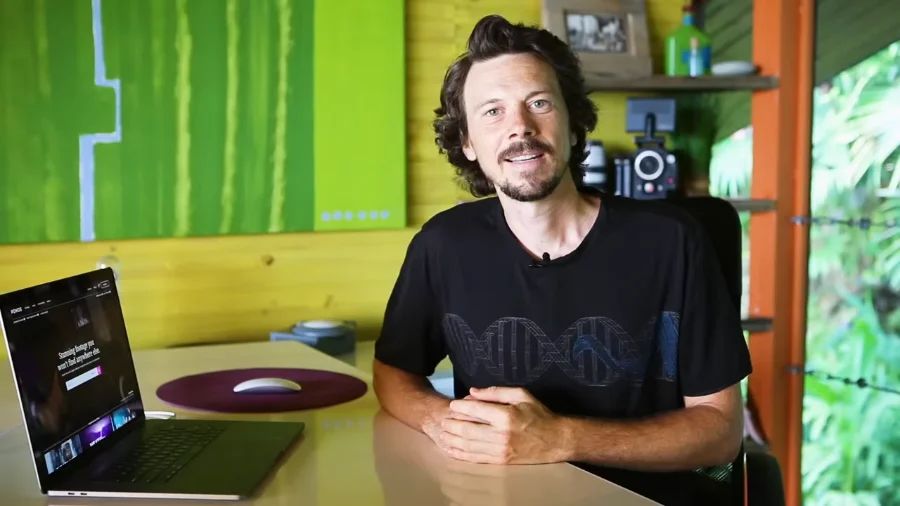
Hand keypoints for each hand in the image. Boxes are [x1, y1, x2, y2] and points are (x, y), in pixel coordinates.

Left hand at [439, 386, 568, 464]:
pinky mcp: (501, 461)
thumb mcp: (521, 395)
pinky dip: (461, 454)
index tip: (453, 404)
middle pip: (467, 429)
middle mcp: (501, 434)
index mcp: (506, 415)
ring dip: (452, 439)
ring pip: (468, 445)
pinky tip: (452, 450)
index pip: (475, 409)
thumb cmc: (539, 415)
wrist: (555, 440)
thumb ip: (495, 392)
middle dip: (452, 424)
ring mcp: (500, 450)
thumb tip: (472, 391)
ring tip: (443, 433)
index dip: (460, 406)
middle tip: (444, 419)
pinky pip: (475, 458)